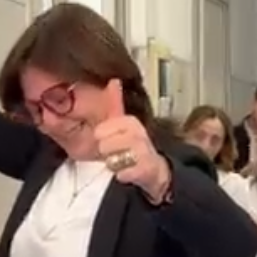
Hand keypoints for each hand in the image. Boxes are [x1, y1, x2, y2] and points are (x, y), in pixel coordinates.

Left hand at [94, 81, 169, 201]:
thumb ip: (115, 103)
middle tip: (116, 152)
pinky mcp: (144, 169)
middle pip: (104, 145)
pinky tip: (129, 171)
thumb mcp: (124, 124)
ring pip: (111, 160)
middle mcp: (138, 134)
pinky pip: (121, 174)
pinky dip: (122, 175)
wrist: (155, 169)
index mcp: (130, 122)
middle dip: (106, 152)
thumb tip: (113, 80)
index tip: (109, 138)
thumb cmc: (135, 146)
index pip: (101, 130)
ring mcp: (142, 152)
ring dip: (114, 164)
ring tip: (123, 161)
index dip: (101, 137)